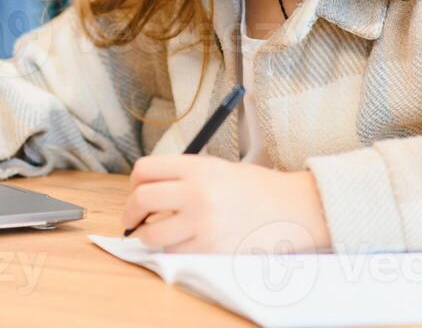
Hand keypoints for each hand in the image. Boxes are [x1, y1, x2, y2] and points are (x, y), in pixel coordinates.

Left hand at [120, 155, 332, 252]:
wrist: (291, 208)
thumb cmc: (253, 188)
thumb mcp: (216, 168)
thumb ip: (181, 176)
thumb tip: (145, 191)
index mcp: (196, 167)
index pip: (144, 170)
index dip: (134, 183)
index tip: (136, 192)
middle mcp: (196, 192)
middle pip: (141, 200)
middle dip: (130, 213)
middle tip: (132, 220)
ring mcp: (203, 223)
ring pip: (152, 234)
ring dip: (146, 237)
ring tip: (152, 234)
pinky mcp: (211, 249)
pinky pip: (174, 254)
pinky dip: (170, 251)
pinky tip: (178, 244)